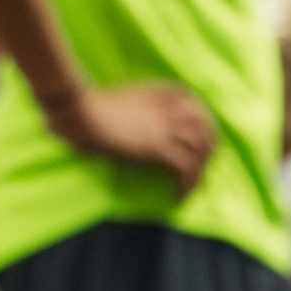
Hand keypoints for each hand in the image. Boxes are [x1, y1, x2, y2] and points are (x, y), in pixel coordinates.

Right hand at [72, 81, 214, 192]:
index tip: (196, 143)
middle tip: (199, 170)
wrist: (82, 113)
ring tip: (190, 188)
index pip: (196, 106)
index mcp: (162, 94)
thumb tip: (144, 123)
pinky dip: (187, 185)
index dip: (202, 125)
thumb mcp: (125, 100)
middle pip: (206, 128)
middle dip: (208, 150)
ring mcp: (165, 127)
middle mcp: (169, 109)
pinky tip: (178, 197)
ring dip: (200, 172)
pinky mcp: (157, 147)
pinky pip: (186, 168)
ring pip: (201, 150)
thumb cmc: (93, 109)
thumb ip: (143, 107)